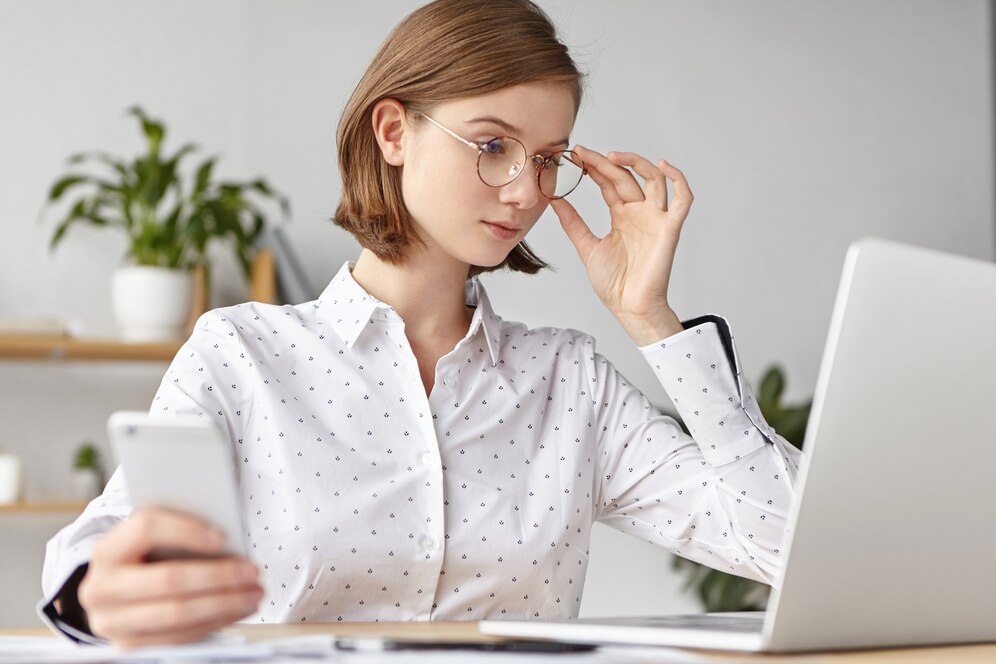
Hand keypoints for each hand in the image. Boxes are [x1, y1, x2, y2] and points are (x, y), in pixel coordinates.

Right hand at [78, 507, 261, 648]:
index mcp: (107, 550)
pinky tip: (237, 609)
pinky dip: (215, 622)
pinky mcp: (131, 646)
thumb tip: (228, 539)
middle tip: (252, 571)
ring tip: (254, 593)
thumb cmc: (144, 556)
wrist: (114, 592)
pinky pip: (180, 637)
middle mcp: (102, 588)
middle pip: (169, 580)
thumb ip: (180, 532)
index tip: (223, 537)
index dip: (187, 532)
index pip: (146, 529)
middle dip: (219, 577)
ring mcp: (113, 622)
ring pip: (177, 615)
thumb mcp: (153, 538)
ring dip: (224, 604)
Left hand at [550, 145, 692, 344]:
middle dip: (605, 163)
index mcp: (622, 216)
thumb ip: (573, 223)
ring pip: (654, 180)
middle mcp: (640, 213)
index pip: (609, 183)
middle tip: (583, 152)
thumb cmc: (614, 284)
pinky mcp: (670, 229)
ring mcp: (656, 219)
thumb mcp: (587, 247)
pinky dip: (679, 180)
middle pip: (625, 177)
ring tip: (613, 156)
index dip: (594, 167)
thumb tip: (554, 200)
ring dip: (637, 163)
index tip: (575, 155)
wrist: (629, 308)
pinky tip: (663, 166)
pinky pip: (683, 200)